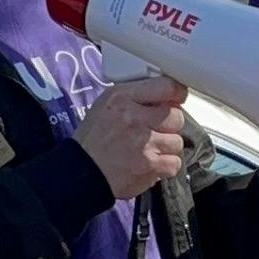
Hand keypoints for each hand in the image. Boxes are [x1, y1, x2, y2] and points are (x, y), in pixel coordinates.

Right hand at [76, 74, 187, 198]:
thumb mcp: (106, 105)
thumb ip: (135, 96)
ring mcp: (144, 142)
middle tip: (155, 131)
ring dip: (166, 148)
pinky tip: (151, 164)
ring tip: (149, 150)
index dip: (177, 93)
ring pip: (177, 141)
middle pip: (176, 116)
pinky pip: (175, 163)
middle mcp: (133, 117)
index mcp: (122, 97)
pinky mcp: (150, 165)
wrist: (81, 172)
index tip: (177, 98)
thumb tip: (165, 95)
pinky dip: (165, 166)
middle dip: (169, 125)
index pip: (167, 86)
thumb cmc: (94, 139)